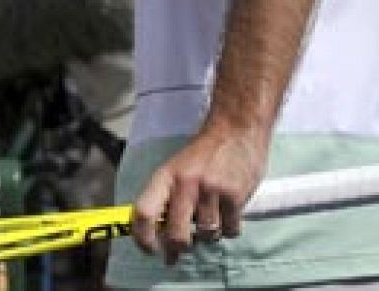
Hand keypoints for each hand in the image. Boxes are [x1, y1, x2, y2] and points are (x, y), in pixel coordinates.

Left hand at [130, 119, 267, 266]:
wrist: (236, 128)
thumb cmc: (204, 153)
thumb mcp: (176, 169)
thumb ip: (167, 199)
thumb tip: (159, 237)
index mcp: (165, 177)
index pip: (143, 213)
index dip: (142, 238)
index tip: (149, 250)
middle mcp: (186, 184)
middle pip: (176, 235)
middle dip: (179, 248)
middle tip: (181, 248)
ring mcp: (211, 191)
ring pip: (206, 236)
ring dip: (208, 236)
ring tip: (211, 219)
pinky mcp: (235, 196)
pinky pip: (230, 231)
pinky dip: (229, 229)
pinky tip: (228, 214)